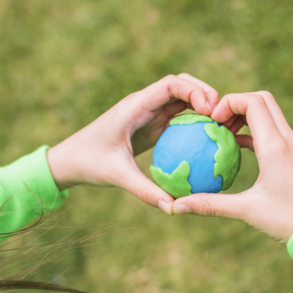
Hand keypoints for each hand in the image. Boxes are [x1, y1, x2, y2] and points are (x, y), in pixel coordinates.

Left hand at [46, 74, 218, 213]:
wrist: (69, 161)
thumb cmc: (89, 163)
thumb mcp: (117, 176)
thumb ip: (145, 190)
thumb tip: (172, 208)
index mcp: (135, 105)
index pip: (170, 84)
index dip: (194, 90)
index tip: (211, 111)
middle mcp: (144, 104)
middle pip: (181, 85)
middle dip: (205, 93)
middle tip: (223, 116)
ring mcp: (148, 114)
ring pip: (182, 100)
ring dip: (202, 107)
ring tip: (223, 127)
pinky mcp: (151, 126)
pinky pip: (178, 119)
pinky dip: (195, 124)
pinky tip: (210, 142)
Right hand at [171, 91, 292, 243]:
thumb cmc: (286, 221)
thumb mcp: (246, 211)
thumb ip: (210, 204)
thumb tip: (176, 206)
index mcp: (276, 146)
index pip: (253, 102)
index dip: (229, 102)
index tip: (212, 121)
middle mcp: (288, 140)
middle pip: (263, 100)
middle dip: (236, 103)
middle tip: (216, 123)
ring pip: (269, 114)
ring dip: (246, 116)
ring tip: (223, 134)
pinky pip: (273, 131)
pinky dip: (254, 131)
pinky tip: (237, 148)